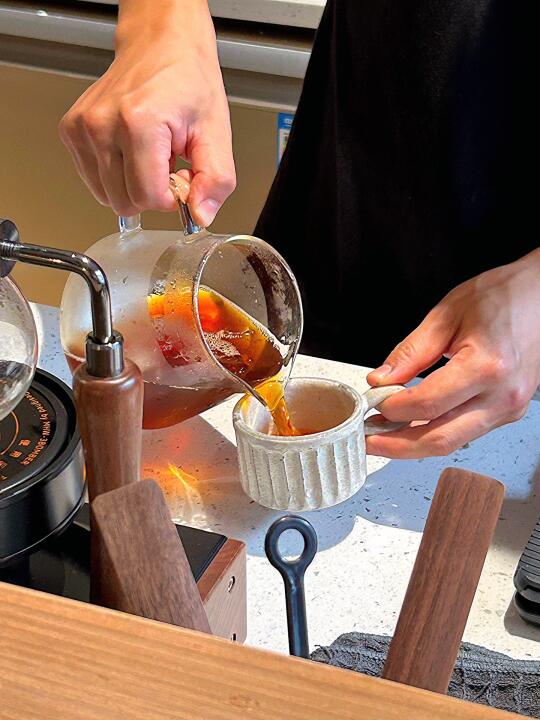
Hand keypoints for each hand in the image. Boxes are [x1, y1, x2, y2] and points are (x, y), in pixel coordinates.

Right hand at [59, 0, 234, 224]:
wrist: (160, 44)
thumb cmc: (187, 81)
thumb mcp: (216, 132)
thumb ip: (215, 180)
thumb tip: (201, 216)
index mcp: (138, 122)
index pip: (147, 197)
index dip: (171, 198)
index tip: (182, 175)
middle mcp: (102, 124)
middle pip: (125, 202)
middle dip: (152, 194)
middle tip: (168, 164)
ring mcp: (82, 128)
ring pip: (108, 197)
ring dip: (134, 185)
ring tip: (151, 155)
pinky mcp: (72, 132)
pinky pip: (96, 182)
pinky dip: (118, 175)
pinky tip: (133, 151)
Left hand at [365, 250, 539, 458]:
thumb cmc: (502, 297)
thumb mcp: (446, 315)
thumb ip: (411, 352)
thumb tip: (380, 380)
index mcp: (487, 366)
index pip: (428, 404)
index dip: (392, 409)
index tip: (371, 403)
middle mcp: (503, 396)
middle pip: (439, 439)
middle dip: (396, 445)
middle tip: (366, 439)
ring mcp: (509, 409)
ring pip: (452, 442)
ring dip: (412, 444)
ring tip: (382, 434)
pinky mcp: (508, 412)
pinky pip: (465, 432)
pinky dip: (434, 433)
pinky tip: (411, 426)